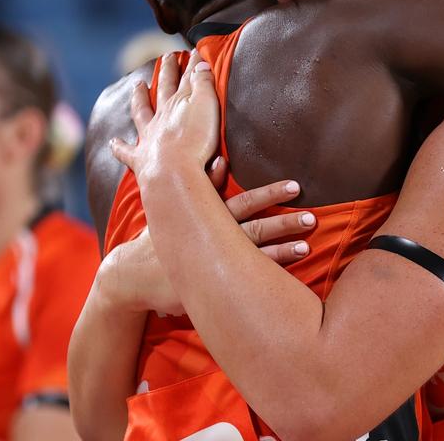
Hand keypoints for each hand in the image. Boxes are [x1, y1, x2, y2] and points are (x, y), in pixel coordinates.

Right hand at [100, 174, 314, 315]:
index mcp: (206, 215)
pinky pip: (245, 278)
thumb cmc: (158, 238)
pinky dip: (265, 273)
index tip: (296, 186)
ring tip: (307, 244)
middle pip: (254, 225)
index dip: (270, 194)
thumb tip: (220, 160)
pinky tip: (285, 269)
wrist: (131, 275)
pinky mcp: (209, 283)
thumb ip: (200, 185)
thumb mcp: (172, 207)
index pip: (244, 201)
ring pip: (253, 253)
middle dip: (283, 220)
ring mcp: (212, 262)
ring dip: (282, 248)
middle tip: (312, 216)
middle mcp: (211, 236)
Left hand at [111, 51, 219, 180]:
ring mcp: (149, 137)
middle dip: (166, 72)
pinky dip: (119, 147)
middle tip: (166, 58)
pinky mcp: (142, 160)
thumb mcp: (206, 106)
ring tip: (137, 86)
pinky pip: (126, 152)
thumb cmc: (194, 141)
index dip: (192, 65)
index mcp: (178, 104)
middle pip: (163, 89)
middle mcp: (161, 117)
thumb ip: (203, 83)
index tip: (194, 51)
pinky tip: (113, 142)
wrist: (174, 174)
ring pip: (141, 112)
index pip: (187, 79)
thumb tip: (199, 62)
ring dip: (139, 98)